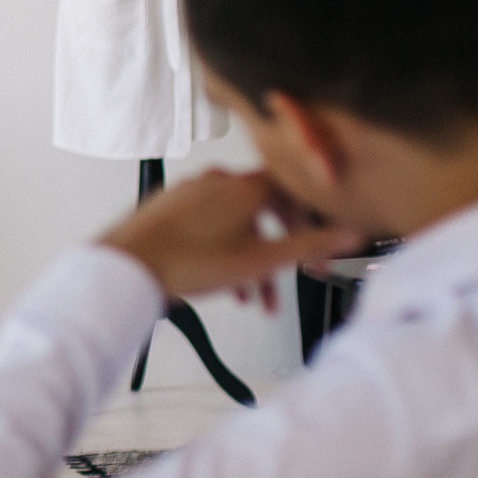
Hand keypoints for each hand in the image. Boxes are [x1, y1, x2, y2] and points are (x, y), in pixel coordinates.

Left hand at [100, 168, 361, 307]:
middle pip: (264, 209)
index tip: (318, 246)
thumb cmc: (186, 262)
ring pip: (235, 224)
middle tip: (290, 275)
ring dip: (250, 259)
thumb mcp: (261, 260)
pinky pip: (209, 227)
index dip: (311, 218)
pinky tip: (224, 284)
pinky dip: (224, 252)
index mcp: (243, 185)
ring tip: (253, 296)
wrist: (128, 267)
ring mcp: (190, 192)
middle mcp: (216, 181)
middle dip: (280, 248)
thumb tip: (349, 234)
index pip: (293, 189)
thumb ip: (310, 246)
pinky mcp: (170, 209)